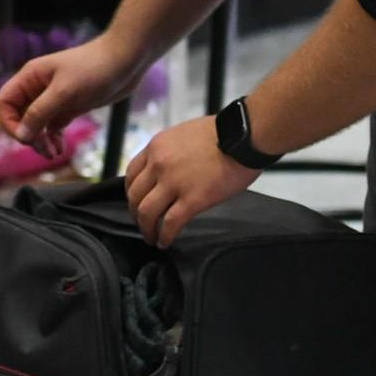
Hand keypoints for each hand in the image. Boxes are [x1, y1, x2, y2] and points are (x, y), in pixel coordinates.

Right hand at [0, 39, 139, 158]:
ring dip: (39, 141)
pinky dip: (53, 139)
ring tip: (52, 154)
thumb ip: (39, 113)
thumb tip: (21, 136)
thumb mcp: (64, 92)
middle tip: (43, 149)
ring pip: (35, 124)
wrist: (127, 60)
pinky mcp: (69, 106)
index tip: (25, 139)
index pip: (4, 102)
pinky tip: (60, 149)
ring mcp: (53, 97)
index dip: (9, 123)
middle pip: (18, 116)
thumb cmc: (94, 69)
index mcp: (30, 77)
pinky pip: (52, 126)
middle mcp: (37, 87)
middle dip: (27, 135)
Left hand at [121, 115, 258, 247]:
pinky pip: (170, 223)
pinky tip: (165, 242)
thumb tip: (169, 168)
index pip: (131, 174)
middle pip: (135, 196)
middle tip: (143, 224)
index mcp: (157, 147)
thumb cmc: (224, 134)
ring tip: (152, 238)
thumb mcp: (185, 134)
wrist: (244, 137)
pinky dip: (164, 236)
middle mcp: (159, 164)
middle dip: (136, 214)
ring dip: (147, 229)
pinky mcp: (192, 199)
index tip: (137, 203)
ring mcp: (174, 182)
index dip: (132, 193)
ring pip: (147, 213)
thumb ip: (171, 151)